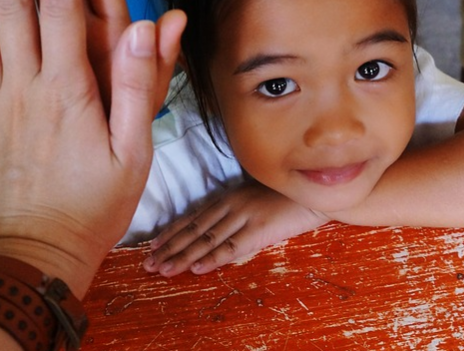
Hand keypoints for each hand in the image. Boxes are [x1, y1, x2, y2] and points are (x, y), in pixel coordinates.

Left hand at [142, 180, 327, 276]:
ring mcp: (243, 216)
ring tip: (164, 269)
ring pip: (206, 240)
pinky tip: (197, 268)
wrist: (315, 193)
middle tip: (149, 263)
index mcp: (228, 197)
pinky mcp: (258, 229)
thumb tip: (213, 237)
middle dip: (169, 247)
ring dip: (183, 256)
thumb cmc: (285, 197)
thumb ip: (233, 216)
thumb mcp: (252, 201)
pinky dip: (212, 258)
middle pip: (194, 230)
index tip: (153, 246)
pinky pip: (231, 247)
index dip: (171, 232)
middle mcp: (230, 205)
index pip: (192, 217)